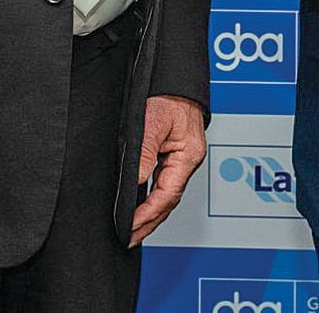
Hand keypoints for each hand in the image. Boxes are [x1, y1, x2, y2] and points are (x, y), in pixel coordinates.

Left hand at [130, 94, 206, 246]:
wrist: (175, 80)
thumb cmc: (168, 96)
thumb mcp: (152, 121)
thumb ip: (145, 152)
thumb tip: (136, 182)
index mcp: (188, 155)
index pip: (167, 194)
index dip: (148, 214)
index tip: (130, 227)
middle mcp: (187, 160)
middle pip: (170, 201)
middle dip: (150, 223)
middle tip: (130, 239)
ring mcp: (182, 159)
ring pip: (168, 195)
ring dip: (152, 215)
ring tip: (135, 231)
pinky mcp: (174, 155)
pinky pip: (165, 184)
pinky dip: (153, 199)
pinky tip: (143, 206)